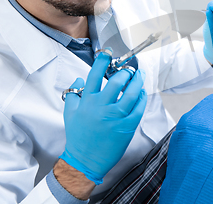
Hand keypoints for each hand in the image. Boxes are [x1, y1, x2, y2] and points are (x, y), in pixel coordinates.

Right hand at [60, 51, 146, 184]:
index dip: (102, 61)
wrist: (84, 160)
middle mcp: (101, 107)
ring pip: (131, 93)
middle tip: (129, 69)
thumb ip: (74, 94)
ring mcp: (115, 117)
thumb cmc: (78, 137)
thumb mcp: (69, 113)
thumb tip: (79, 78)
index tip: (108, 52)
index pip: (95, 75)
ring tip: (140, 75)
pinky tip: (143, 93)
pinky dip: (142, 98)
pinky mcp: (127, 126)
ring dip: (138, 82)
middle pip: (117, 82)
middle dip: (125, 72)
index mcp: (87, 101)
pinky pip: (138, 108)